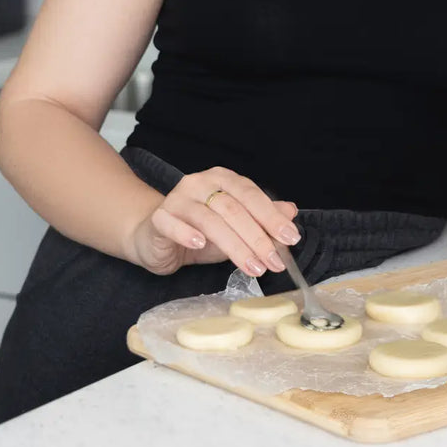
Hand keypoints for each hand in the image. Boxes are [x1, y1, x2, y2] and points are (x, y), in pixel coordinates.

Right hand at [127, 167, 300, 276]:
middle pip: (233, 209)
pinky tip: (200, 245)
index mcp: (223, 179)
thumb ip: (262, 218)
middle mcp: (200, 183)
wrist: (155, 236)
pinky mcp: (159, 217)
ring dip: (234, 245)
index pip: (252, 195)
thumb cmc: (199, 231)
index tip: (291, 238)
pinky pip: (173, 224)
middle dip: (257, 238)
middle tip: (273, 262)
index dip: (272, 217)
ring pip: (209, 219)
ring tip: (252, 267)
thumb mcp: (236, 226)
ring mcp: (178, 198)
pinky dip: (187, 234)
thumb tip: (290, 212)